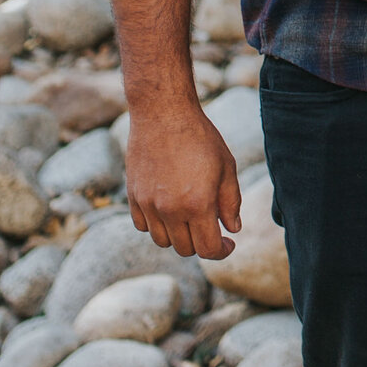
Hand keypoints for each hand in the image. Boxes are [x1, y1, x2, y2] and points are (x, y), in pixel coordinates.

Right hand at [124, 99, 243, 258]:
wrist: (164, 114)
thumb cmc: (200, 138)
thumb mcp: (226, 167)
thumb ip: (231, 202)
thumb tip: (232, 229)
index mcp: (197, 205)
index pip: (207, 249)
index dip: (221, 251)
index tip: (228, 243)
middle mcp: (170, 210)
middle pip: (185, 249)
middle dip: (201, 243)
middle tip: (212, 227)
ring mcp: (148, 205)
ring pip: (162, 241)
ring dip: (179, 236)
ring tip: (190, 217)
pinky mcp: (133, 197)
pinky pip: (143, 226)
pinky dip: (157, 225)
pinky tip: (169, 209)